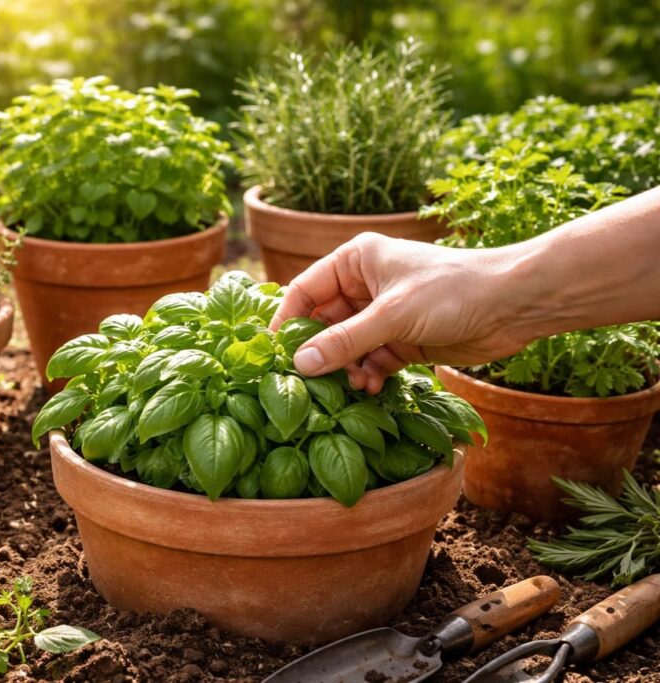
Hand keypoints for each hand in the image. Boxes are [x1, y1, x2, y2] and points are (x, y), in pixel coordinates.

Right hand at [270, 233, 533, 392]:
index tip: (274, 356)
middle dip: (320, 354)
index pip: (304, 292)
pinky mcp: (402, 340)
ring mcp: (383, 314)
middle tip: (313, 383)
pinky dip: (367, 375)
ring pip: (346, 347)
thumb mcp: (392, 316)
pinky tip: (371, 389)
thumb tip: (300, 364)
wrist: (514, 304)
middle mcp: (364, 286)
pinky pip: (370, 360)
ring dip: (345, 369)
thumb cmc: (453, 291)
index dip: (287, 323)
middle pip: (323, 324)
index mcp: (355, 261)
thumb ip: (345, 342)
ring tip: (353, 387)